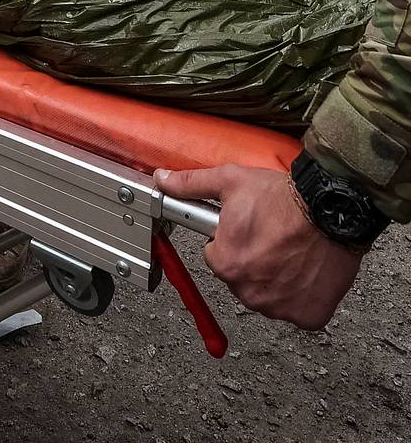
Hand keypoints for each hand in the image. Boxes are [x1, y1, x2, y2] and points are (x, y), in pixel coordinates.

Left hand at [155, 164, 362, 329]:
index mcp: (225, 263)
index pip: (216, 257)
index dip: (230, 240)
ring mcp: (280, 308)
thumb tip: (164, 180)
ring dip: (274, 278)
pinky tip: (305, 270)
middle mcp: (249, 292)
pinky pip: (296, 310)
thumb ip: (191, 184)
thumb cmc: (282, 198)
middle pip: (240, 278)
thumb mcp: (229, 181)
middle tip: (270, 237)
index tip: (246, 229)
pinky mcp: (309, 316)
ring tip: (289, 250)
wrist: (333, 210)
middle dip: (251, 260)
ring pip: (267, 295)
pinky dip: (300, 295)